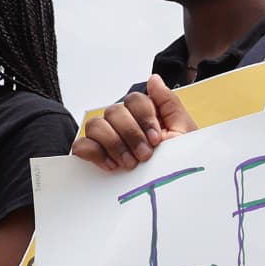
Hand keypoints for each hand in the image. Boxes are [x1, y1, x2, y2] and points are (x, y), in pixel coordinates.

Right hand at [72, 75, 196, 171]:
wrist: (174, 186)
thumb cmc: (180, 159)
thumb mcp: (183, 130)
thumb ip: (168, 102)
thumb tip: (153, 78)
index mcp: (143, 114)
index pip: (134, 99)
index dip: (144, 117)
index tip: (157, 139)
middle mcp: (122, 122)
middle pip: (114, 111)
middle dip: (131, 134)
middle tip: (145, 155)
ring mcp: (106, 138)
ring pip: (95, 124)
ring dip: (114, 144)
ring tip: (130, 163)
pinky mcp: (94, 154)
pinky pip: (82, 145)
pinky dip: (94, 153)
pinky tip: (112, 166)